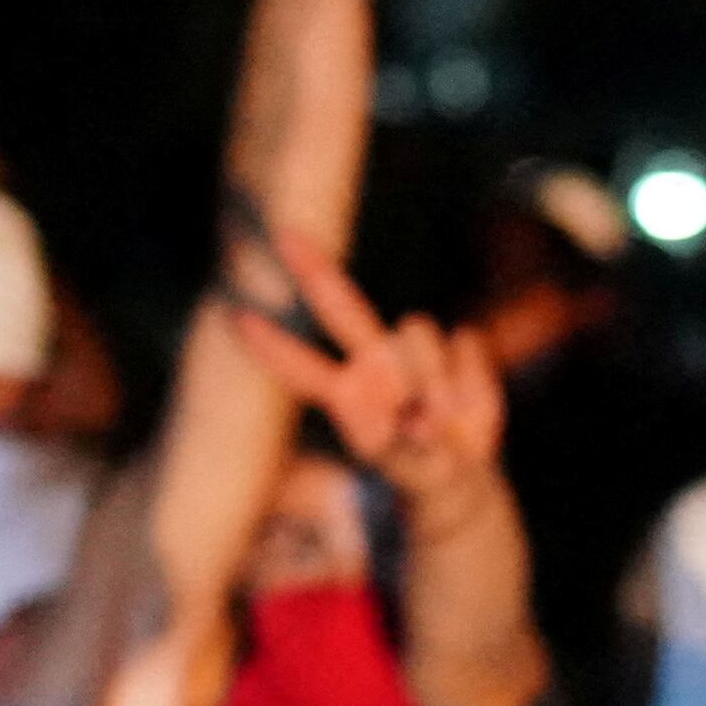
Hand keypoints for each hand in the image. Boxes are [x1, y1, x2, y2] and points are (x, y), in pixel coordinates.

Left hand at [229, 238, 508, 507]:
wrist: (459, 472)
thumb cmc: (419, 468)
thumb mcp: (403, 466)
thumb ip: (401, 440)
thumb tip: (416, 414)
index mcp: (348, 392)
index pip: (301, 365)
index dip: (271, 344)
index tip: (235, 316)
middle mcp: (374, 360)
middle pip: (339, 304)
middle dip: (312, 269)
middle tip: (282, 233)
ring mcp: (413, 350)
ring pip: (416, 329)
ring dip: (434, 379)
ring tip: (440, 421)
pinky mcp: (456, 346)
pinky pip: (462, 343)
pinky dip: (470, 381)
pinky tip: (465, 404)